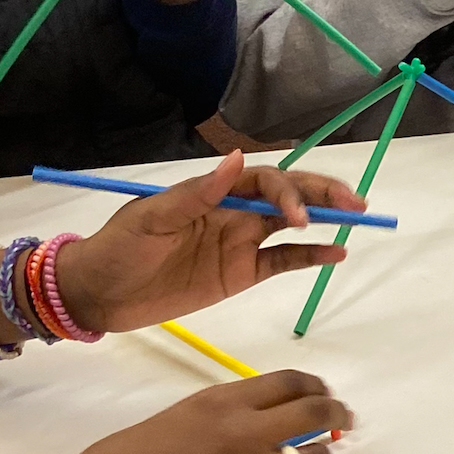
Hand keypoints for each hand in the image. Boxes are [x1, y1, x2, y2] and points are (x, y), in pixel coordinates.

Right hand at [50, 371, 351, 453]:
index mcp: (221, 402)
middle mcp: (246, 433)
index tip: (322, 394)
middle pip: (315, 415)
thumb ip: (218, 416)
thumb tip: (249, 422)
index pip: (289, 383)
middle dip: (335, 416)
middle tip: (342, 421)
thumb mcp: (175, 417)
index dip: (313, 388)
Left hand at [55, 151, 365, 333]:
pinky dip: (309, 257)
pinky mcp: (239, 273)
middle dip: (321, 194)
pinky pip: (282, 262)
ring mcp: (238, 242)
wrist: (97, 295)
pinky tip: (335, 253)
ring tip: (356, 219)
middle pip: (286, 195)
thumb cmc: (118, 250)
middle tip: (356, 202)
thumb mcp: (151, 219)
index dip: (287, 193)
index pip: (263, 181)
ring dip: (323, 219)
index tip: (298, 218)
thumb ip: (197, 194)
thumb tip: (237, 159)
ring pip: (291, 225)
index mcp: (212, 192)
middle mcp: (232, 211)